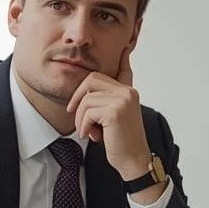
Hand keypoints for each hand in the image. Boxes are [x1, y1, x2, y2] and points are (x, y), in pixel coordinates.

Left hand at [65, 48, 150, 179]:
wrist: (134, 162)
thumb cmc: (121, 143)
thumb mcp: (113, 120)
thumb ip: (106, 105)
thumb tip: (87, 97)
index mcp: (129, 92)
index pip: (124, 69)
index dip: (123, 56)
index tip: (126, 45)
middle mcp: (128, 92)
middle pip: (91, 80)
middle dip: (78, 97)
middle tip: (74, 114)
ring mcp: (123, 100)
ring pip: (86, 99)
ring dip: (81, 118)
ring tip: (88, 131)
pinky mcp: (115, 111)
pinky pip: (87, 111)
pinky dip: (84, 125)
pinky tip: (91, 136)